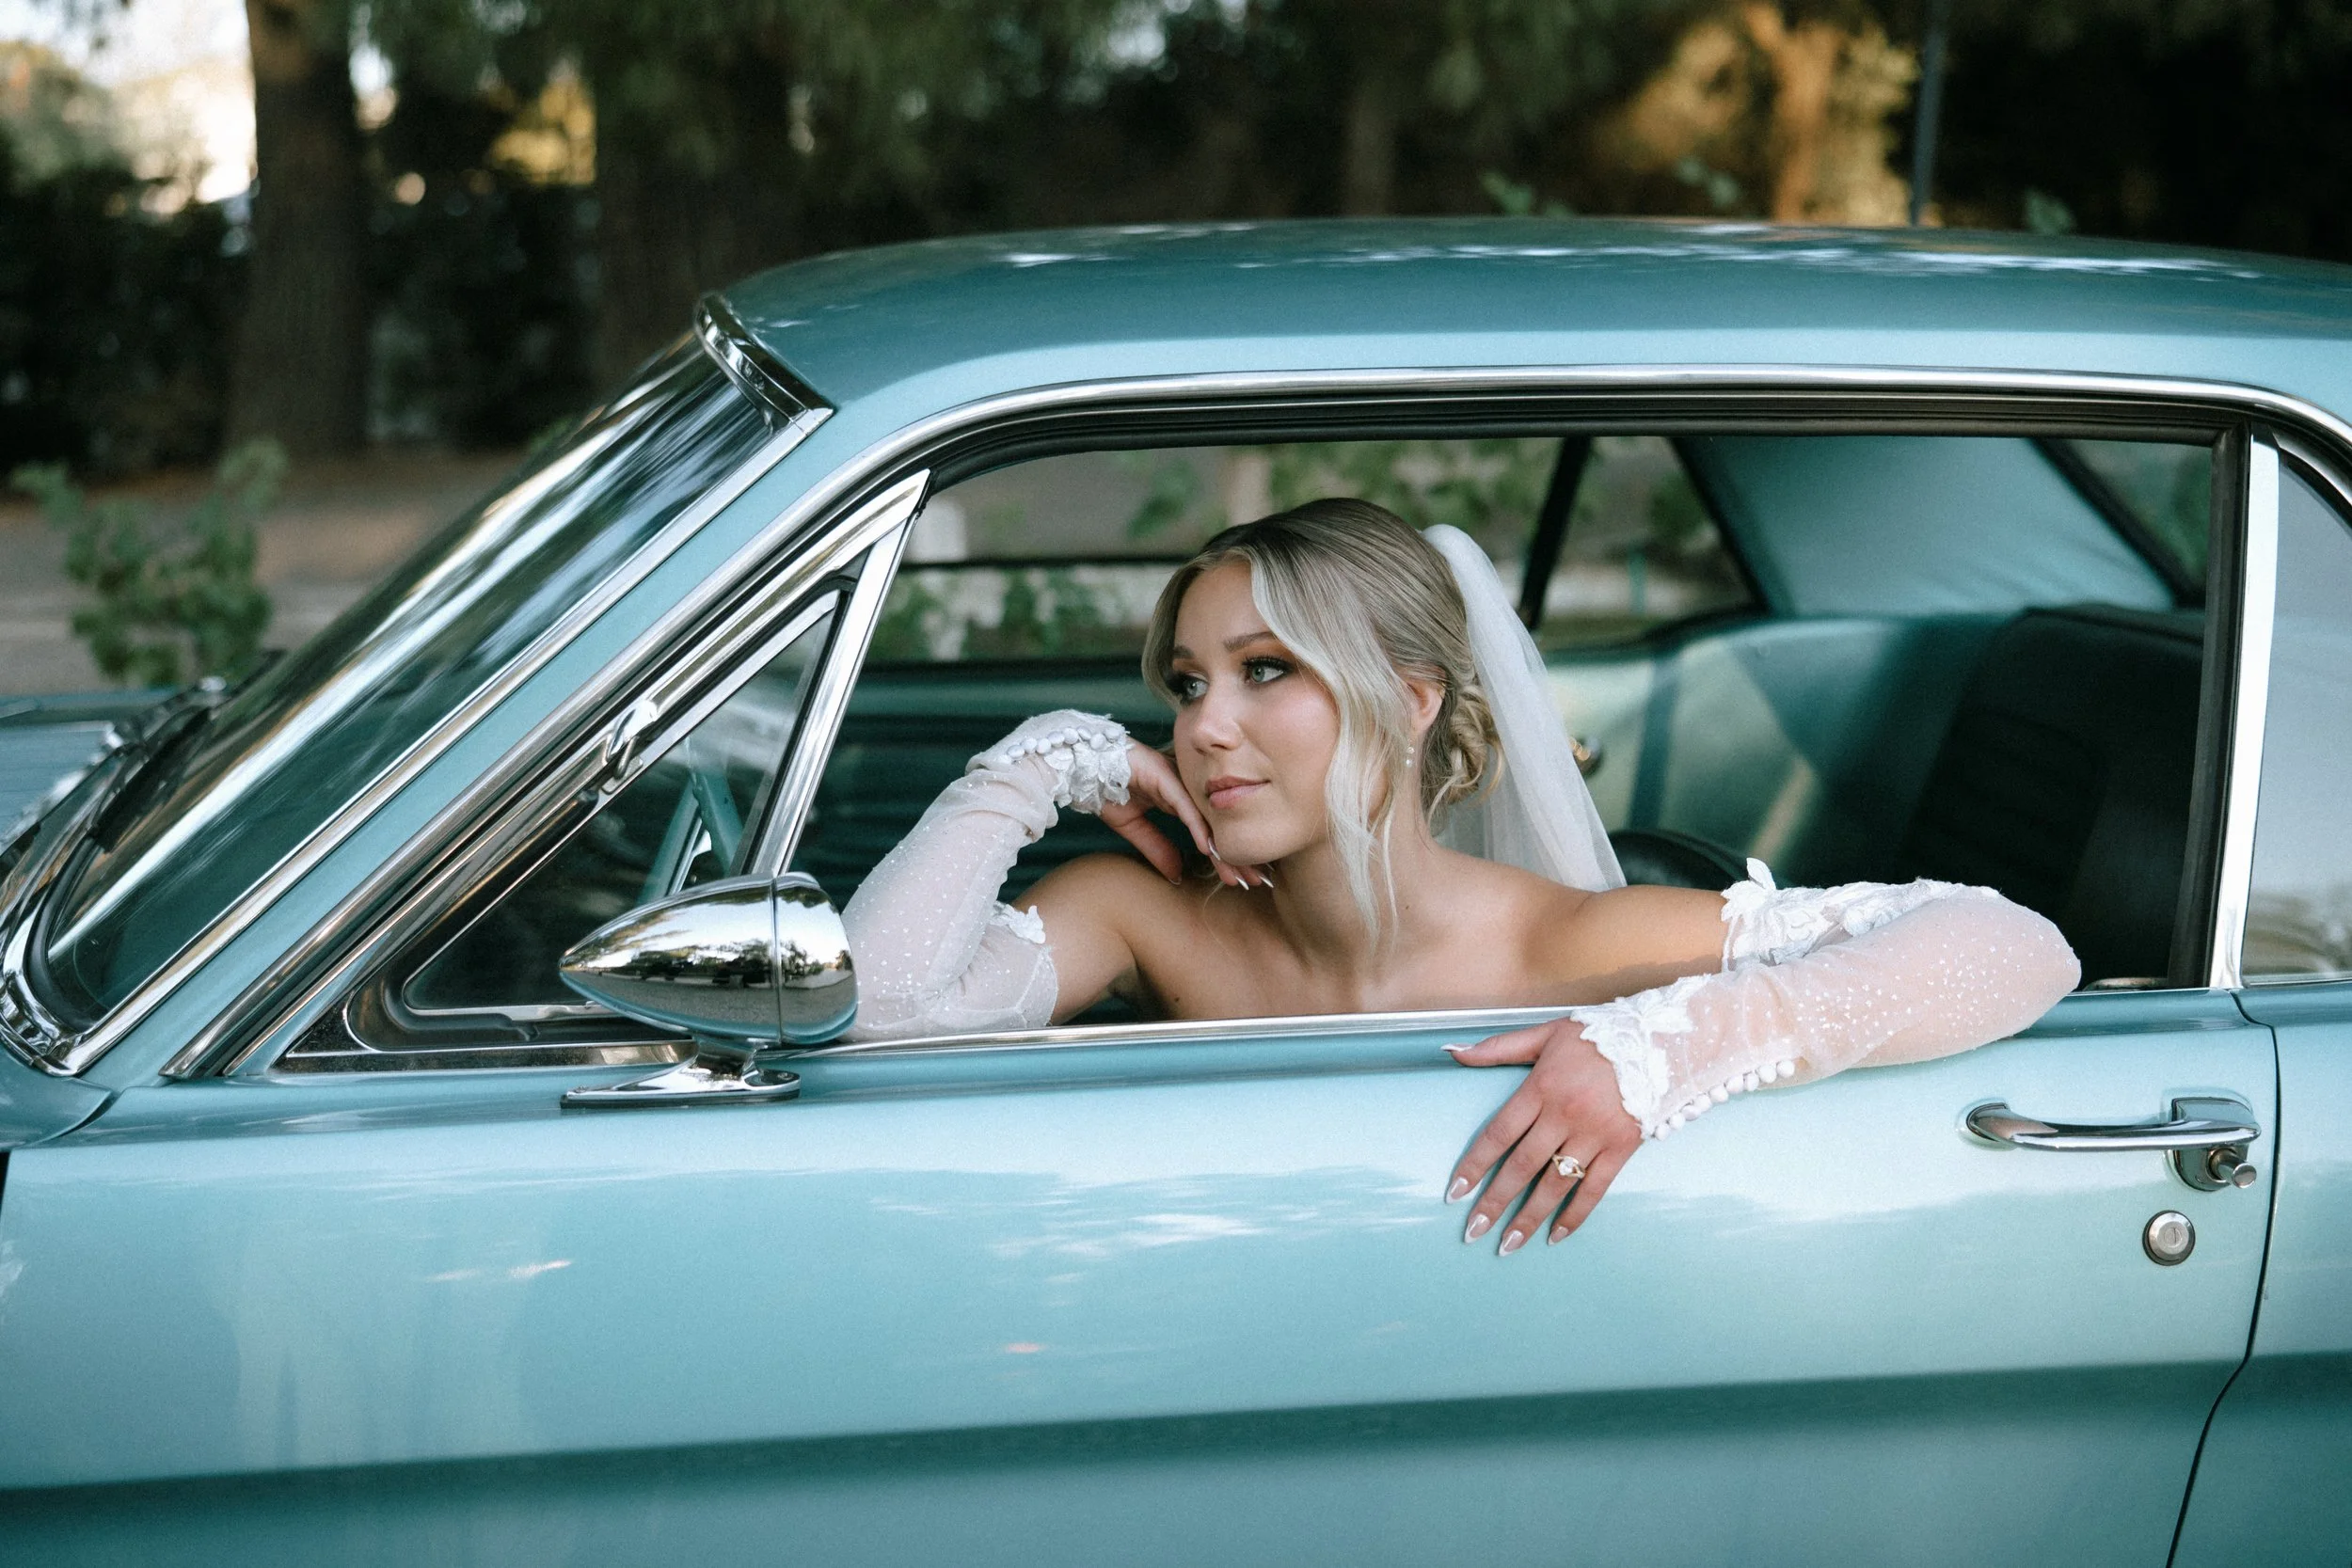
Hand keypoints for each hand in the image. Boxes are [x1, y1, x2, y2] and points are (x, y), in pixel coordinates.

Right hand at [1100, 742, 1269, 888]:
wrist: (1083, 764)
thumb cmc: (1106, 787)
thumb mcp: (1134, 827)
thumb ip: (1157, 848)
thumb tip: (1177, 876)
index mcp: (1180, 798)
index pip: (1209, 830)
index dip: (1226, 855)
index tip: (1243, 877)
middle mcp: (1185, 789)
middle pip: (1217, 825)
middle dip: (1237, 855)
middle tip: (1257, 880)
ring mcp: (1177, 781)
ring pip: (1207, 819)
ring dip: (1224, 848)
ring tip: (1242, 872)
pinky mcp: (1165, 776)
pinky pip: (1185, 806)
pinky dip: (1198, 828)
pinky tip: (1208, 848)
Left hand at [1444, 1018, 1640, 1252]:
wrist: (1663, 1039)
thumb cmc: (1599, 1035)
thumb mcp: (1546, 1033)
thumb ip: (1498, 1048)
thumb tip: (1453, 1052)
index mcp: (1541, 1087)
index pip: (1498, 1134)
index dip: (1475, 1165)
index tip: (1456, 1192)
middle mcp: (1564, 1115)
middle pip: (1522, 1166)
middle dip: (1494, 1202)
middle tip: (1473, 1230)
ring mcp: (1594, 1134)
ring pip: (1555, 1184)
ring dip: (1529, 1218)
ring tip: (1508, 1245)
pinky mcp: (1621, 1148)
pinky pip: (1594, 1189)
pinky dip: (1575, 1215)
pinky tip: (1555, 1236)